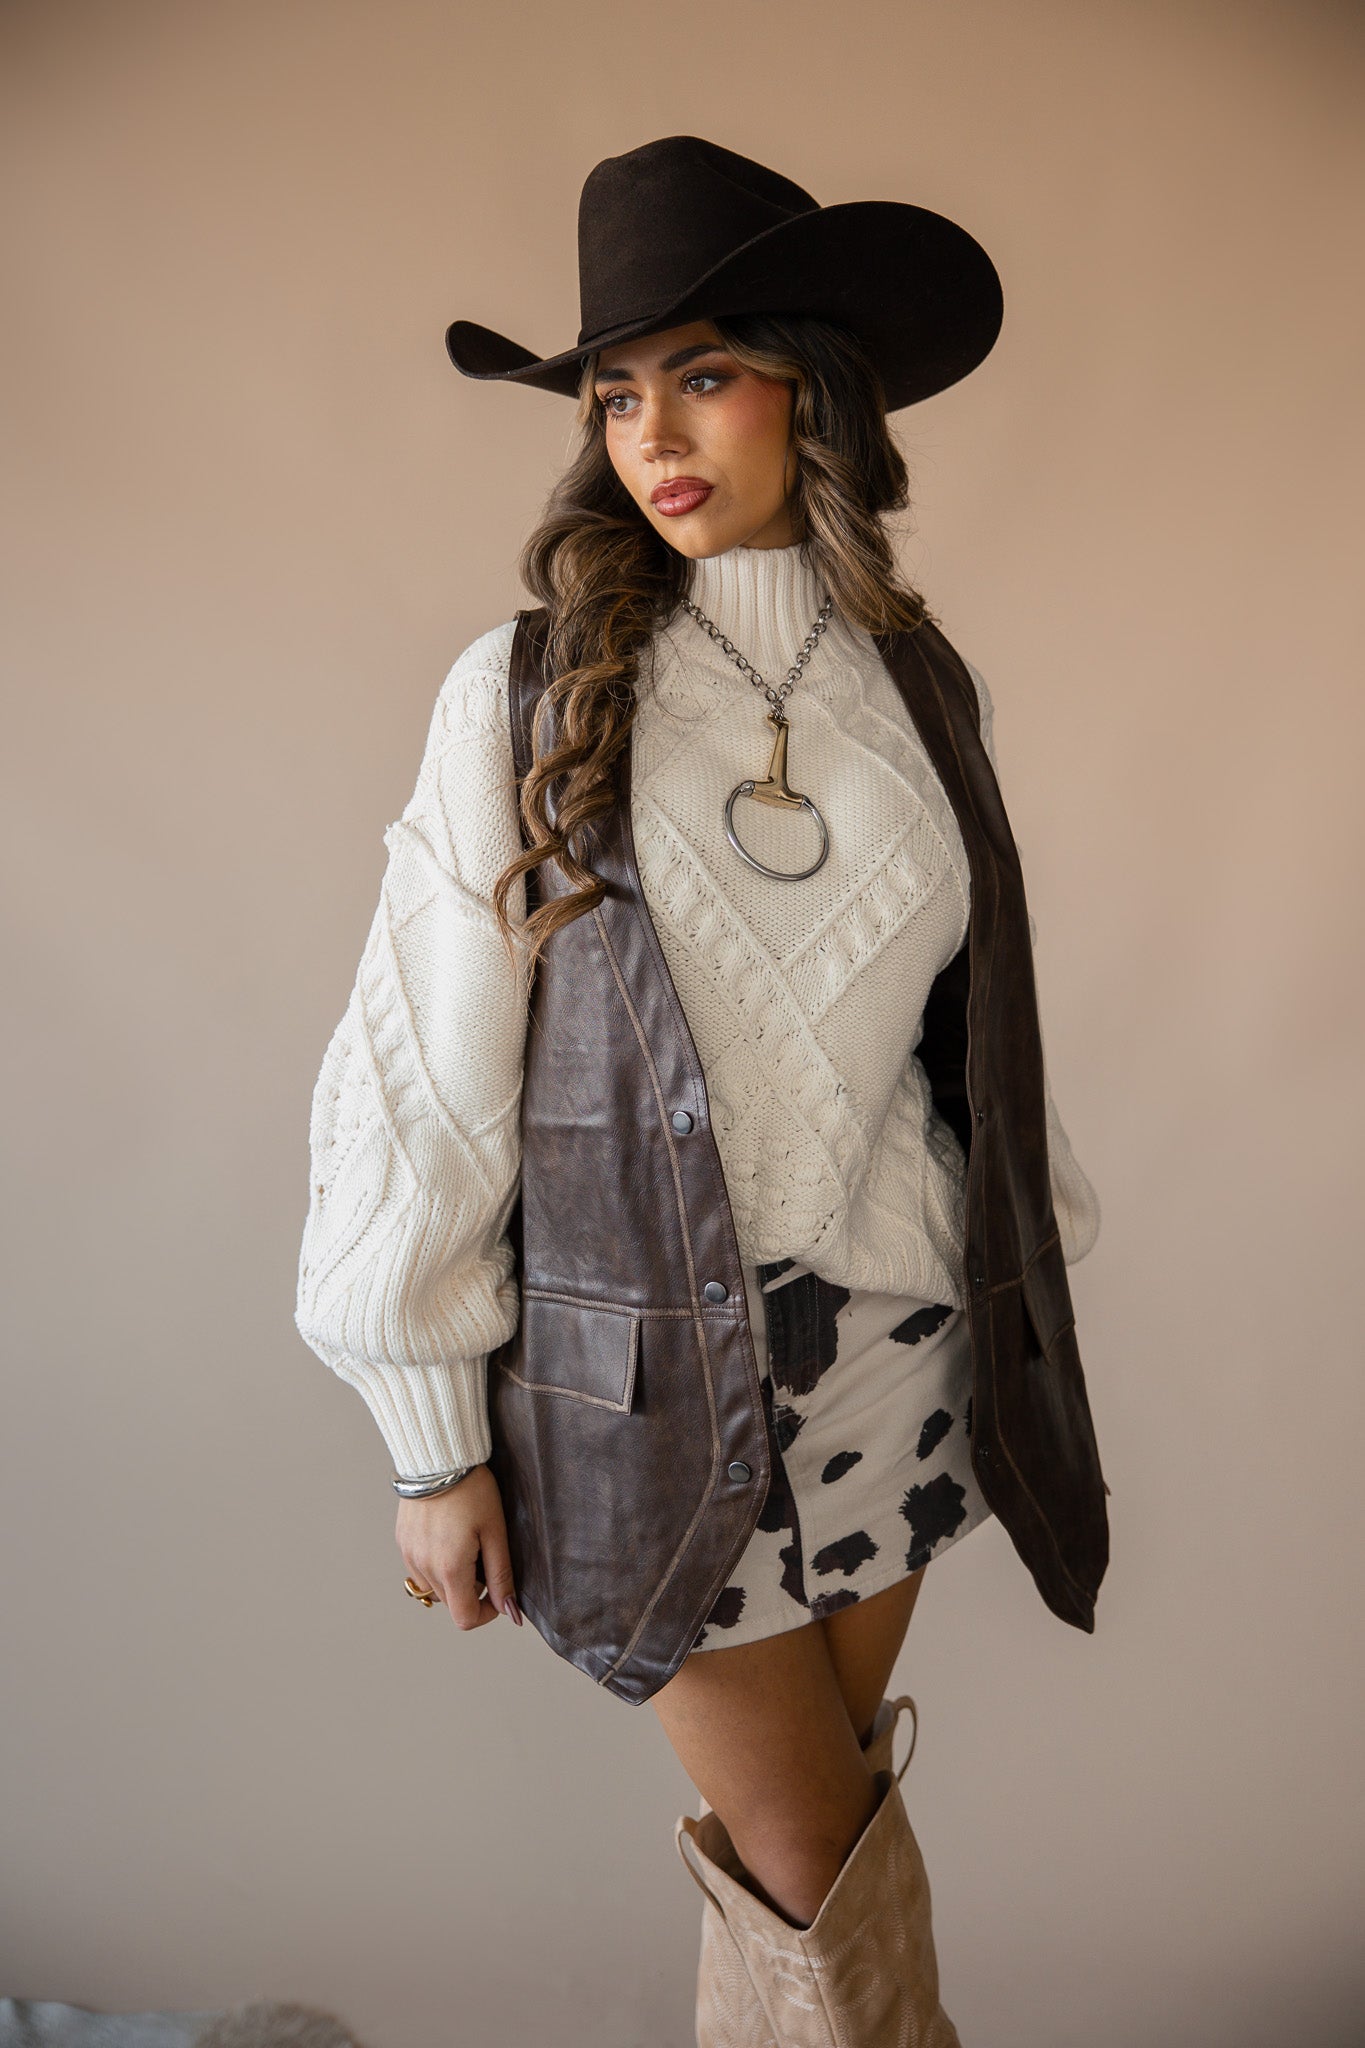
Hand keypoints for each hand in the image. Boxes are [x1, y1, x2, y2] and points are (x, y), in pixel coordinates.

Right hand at [395, 1464, 522, 1630]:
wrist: (438, 1456)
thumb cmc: (472, 1489)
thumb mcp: (495, 1531)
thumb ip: (501, 1575)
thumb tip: (509, 1611)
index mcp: (450, 1568)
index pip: (464, 1618)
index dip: (486, 1613)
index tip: (497, 1591)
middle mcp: (424, 1567)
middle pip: (451, 1602)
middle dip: (472, 1590)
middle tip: (484, 1555)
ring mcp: (409, 1556)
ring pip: (435, 1588)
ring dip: (453, 1579)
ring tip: (466, 1543)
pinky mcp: (402, 1542)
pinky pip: (420, 1569)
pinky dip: (436, 1564)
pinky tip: (448, 1537)